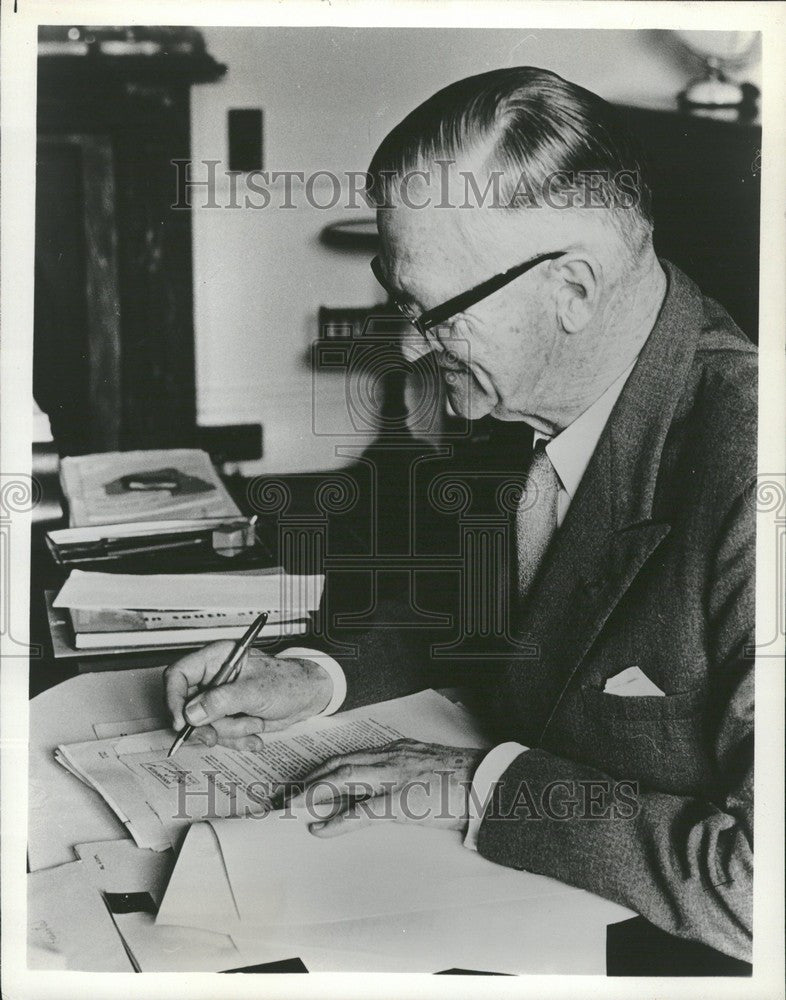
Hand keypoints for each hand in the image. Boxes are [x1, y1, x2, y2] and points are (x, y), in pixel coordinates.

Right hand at [164, 642, 332, 748]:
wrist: (307, 698)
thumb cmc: (288, 682)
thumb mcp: (255, 690)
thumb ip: (222, 701)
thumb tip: (192, 712)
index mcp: (216, 658)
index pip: (178, 675)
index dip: (174, 699)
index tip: (182, 722)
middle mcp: (214, 678)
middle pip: (186, 706)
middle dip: (206, 725)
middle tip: (216, 736)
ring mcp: (219, 699)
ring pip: (204, 725)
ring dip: (230, 731)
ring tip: (253, 722)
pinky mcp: (228, 716)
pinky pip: (219, 734)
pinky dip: (237, 738)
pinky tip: (254, 732)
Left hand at [282, 739, 485, 837]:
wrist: (486, 780)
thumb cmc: (460, 778)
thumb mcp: (424, 767)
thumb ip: (400, 772)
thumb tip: (377, 790)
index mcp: (394, 749)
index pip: (348, 756)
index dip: (321, 769)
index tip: (301, 781)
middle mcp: (388, 757)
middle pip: (336, 765)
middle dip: (306, 780)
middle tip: (282, 796)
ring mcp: (393, 777)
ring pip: (340, 780)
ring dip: (310, 794)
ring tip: (288, 808)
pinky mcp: (401, 801)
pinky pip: (361, 810)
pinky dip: (336, 819)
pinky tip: (319, 828)